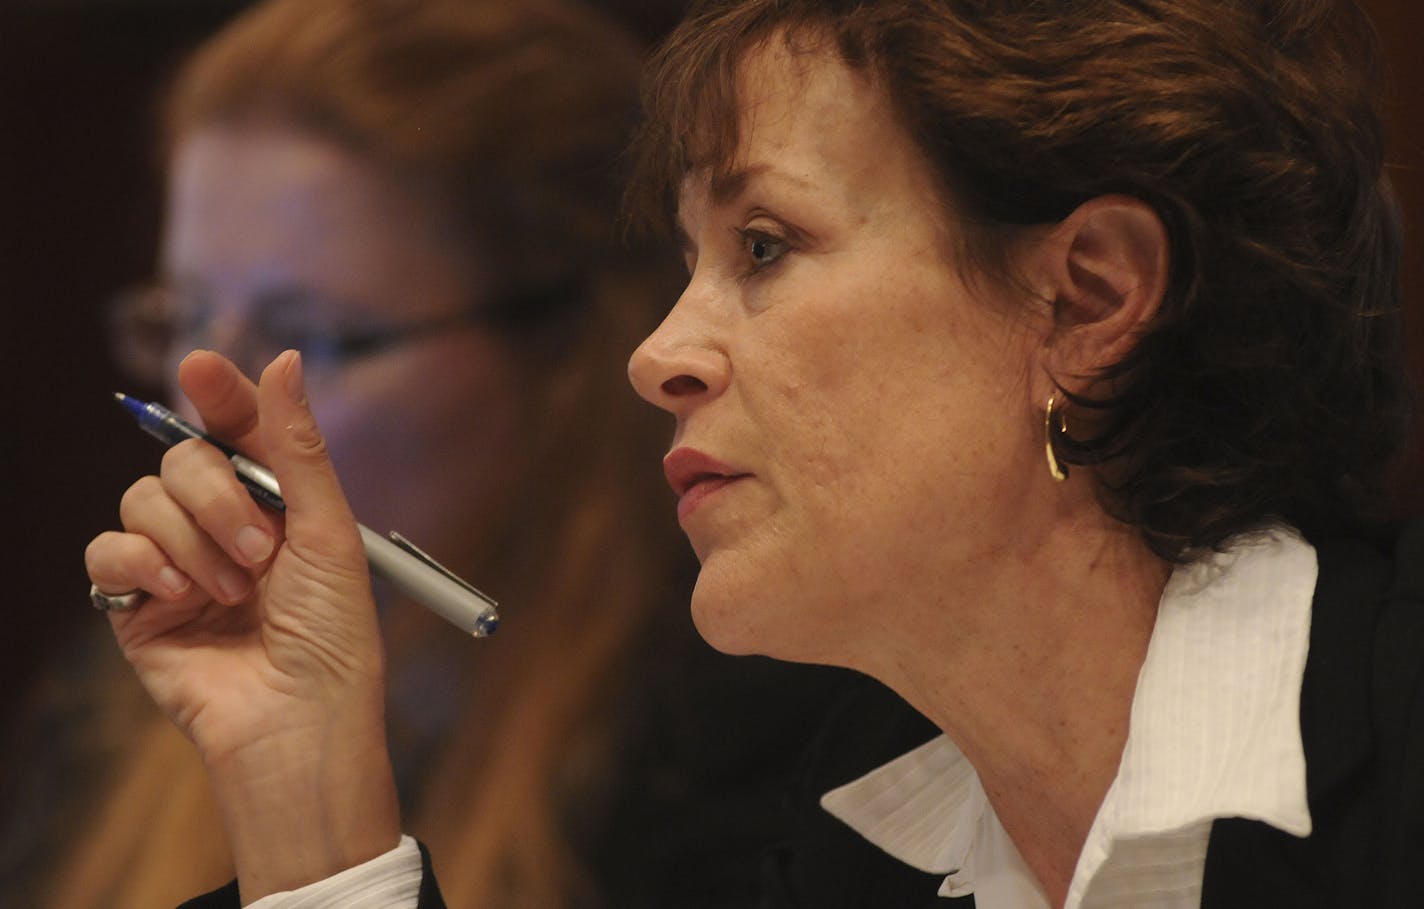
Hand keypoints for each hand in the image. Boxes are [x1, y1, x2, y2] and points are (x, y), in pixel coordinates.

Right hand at [84, 349, 399, 898]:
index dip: (218, 391)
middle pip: (181, 456)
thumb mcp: (329, 531)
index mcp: (275, 500)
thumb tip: (281, 360)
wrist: (299, 718)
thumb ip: (297, 448)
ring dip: (191, 539)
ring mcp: (176, 561)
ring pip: (142, 498)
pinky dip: (142, 562)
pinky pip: (107, 549)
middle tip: (261, 549)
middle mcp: (221, 523)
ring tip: (236, 591)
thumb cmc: (334, 633)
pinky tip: (180, 595)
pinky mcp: (136, 604)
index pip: (234, 425)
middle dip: (218, 495)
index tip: (202, 368)